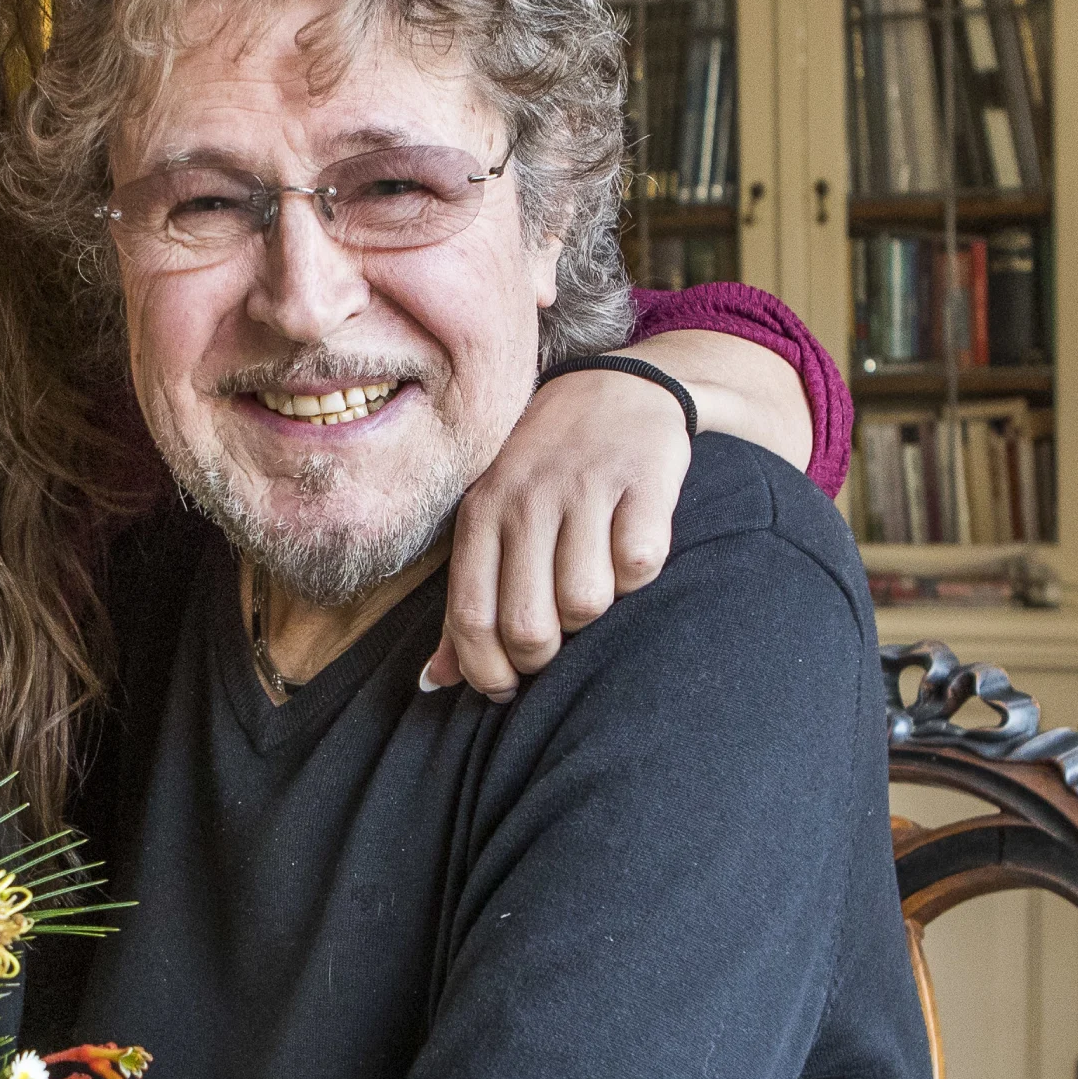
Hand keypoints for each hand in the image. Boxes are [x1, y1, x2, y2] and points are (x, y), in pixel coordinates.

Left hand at [427, 365, 690, 698]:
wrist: (616, 388)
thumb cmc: (546, 472)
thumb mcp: (493, 521)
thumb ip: (467, 600)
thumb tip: (435, 681)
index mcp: (481, 512)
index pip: (471, 617)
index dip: (487, 672)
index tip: (505, 690)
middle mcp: (526, 498)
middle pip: (529, 625)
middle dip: (545, 657)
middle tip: (558, 647)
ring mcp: (584, 486)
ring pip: (587, 603)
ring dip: (598, 614)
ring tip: (596, 586)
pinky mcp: (642, 480)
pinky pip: (639, 565)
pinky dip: (639, 575)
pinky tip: (629, 551)